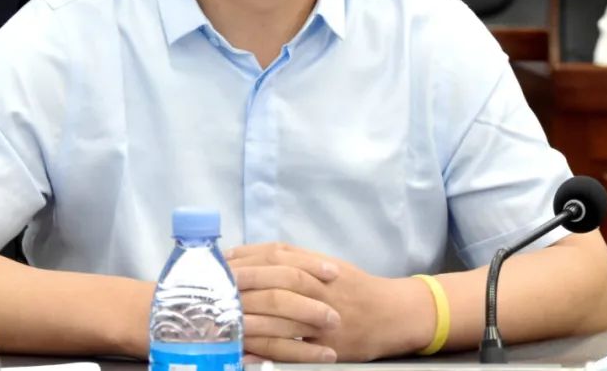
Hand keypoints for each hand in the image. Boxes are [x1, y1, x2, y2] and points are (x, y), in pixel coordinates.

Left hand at [227, 242, 426, 362]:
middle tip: (215, 288)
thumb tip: (254, 255)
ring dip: (248, 317)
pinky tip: (244, 350)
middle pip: (275, 284)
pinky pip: (291, 349)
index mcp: (318, 268)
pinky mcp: (324, 347)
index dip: (249, 257)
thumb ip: (295, 259)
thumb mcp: (328, 264)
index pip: (278, 257)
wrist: (392, 315)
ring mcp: (321, 321)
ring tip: (222, 316)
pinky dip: (266, 350)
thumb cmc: (355, 287)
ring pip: (280, 317)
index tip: (224, 260)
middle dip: (243, 285)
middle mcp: (320, 291)